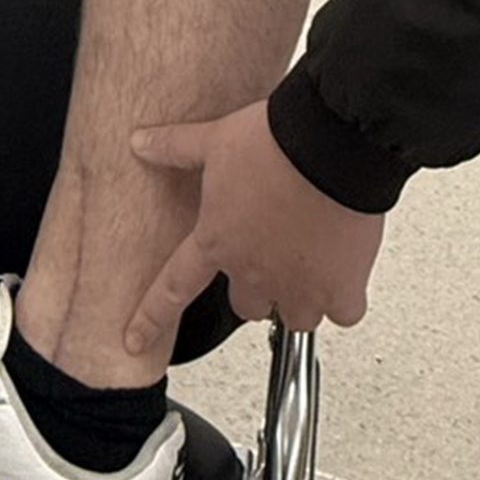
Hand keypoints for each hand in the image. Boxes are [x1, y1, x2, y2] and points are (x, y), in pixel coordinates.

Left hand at [123, 102, 386, 359]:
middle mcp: (255, 272)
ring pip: (295, 316)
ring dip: (300, 297)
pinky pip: (343, 313)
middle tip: (272, 253)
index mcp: (218, 241)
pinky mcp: (341, 288)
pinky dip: (344, 298)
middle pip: (248, 305)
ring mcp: (299, 286)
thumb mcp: (214, 139)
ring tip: (312, 262)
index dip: (152, 318)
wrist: (332, 143)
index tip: (134, 341)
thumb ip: (175, 147)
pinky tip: (346, 271)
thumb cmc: (275, 142)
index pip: (173, 289)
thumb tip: (140, 142)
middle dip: (258, 286)